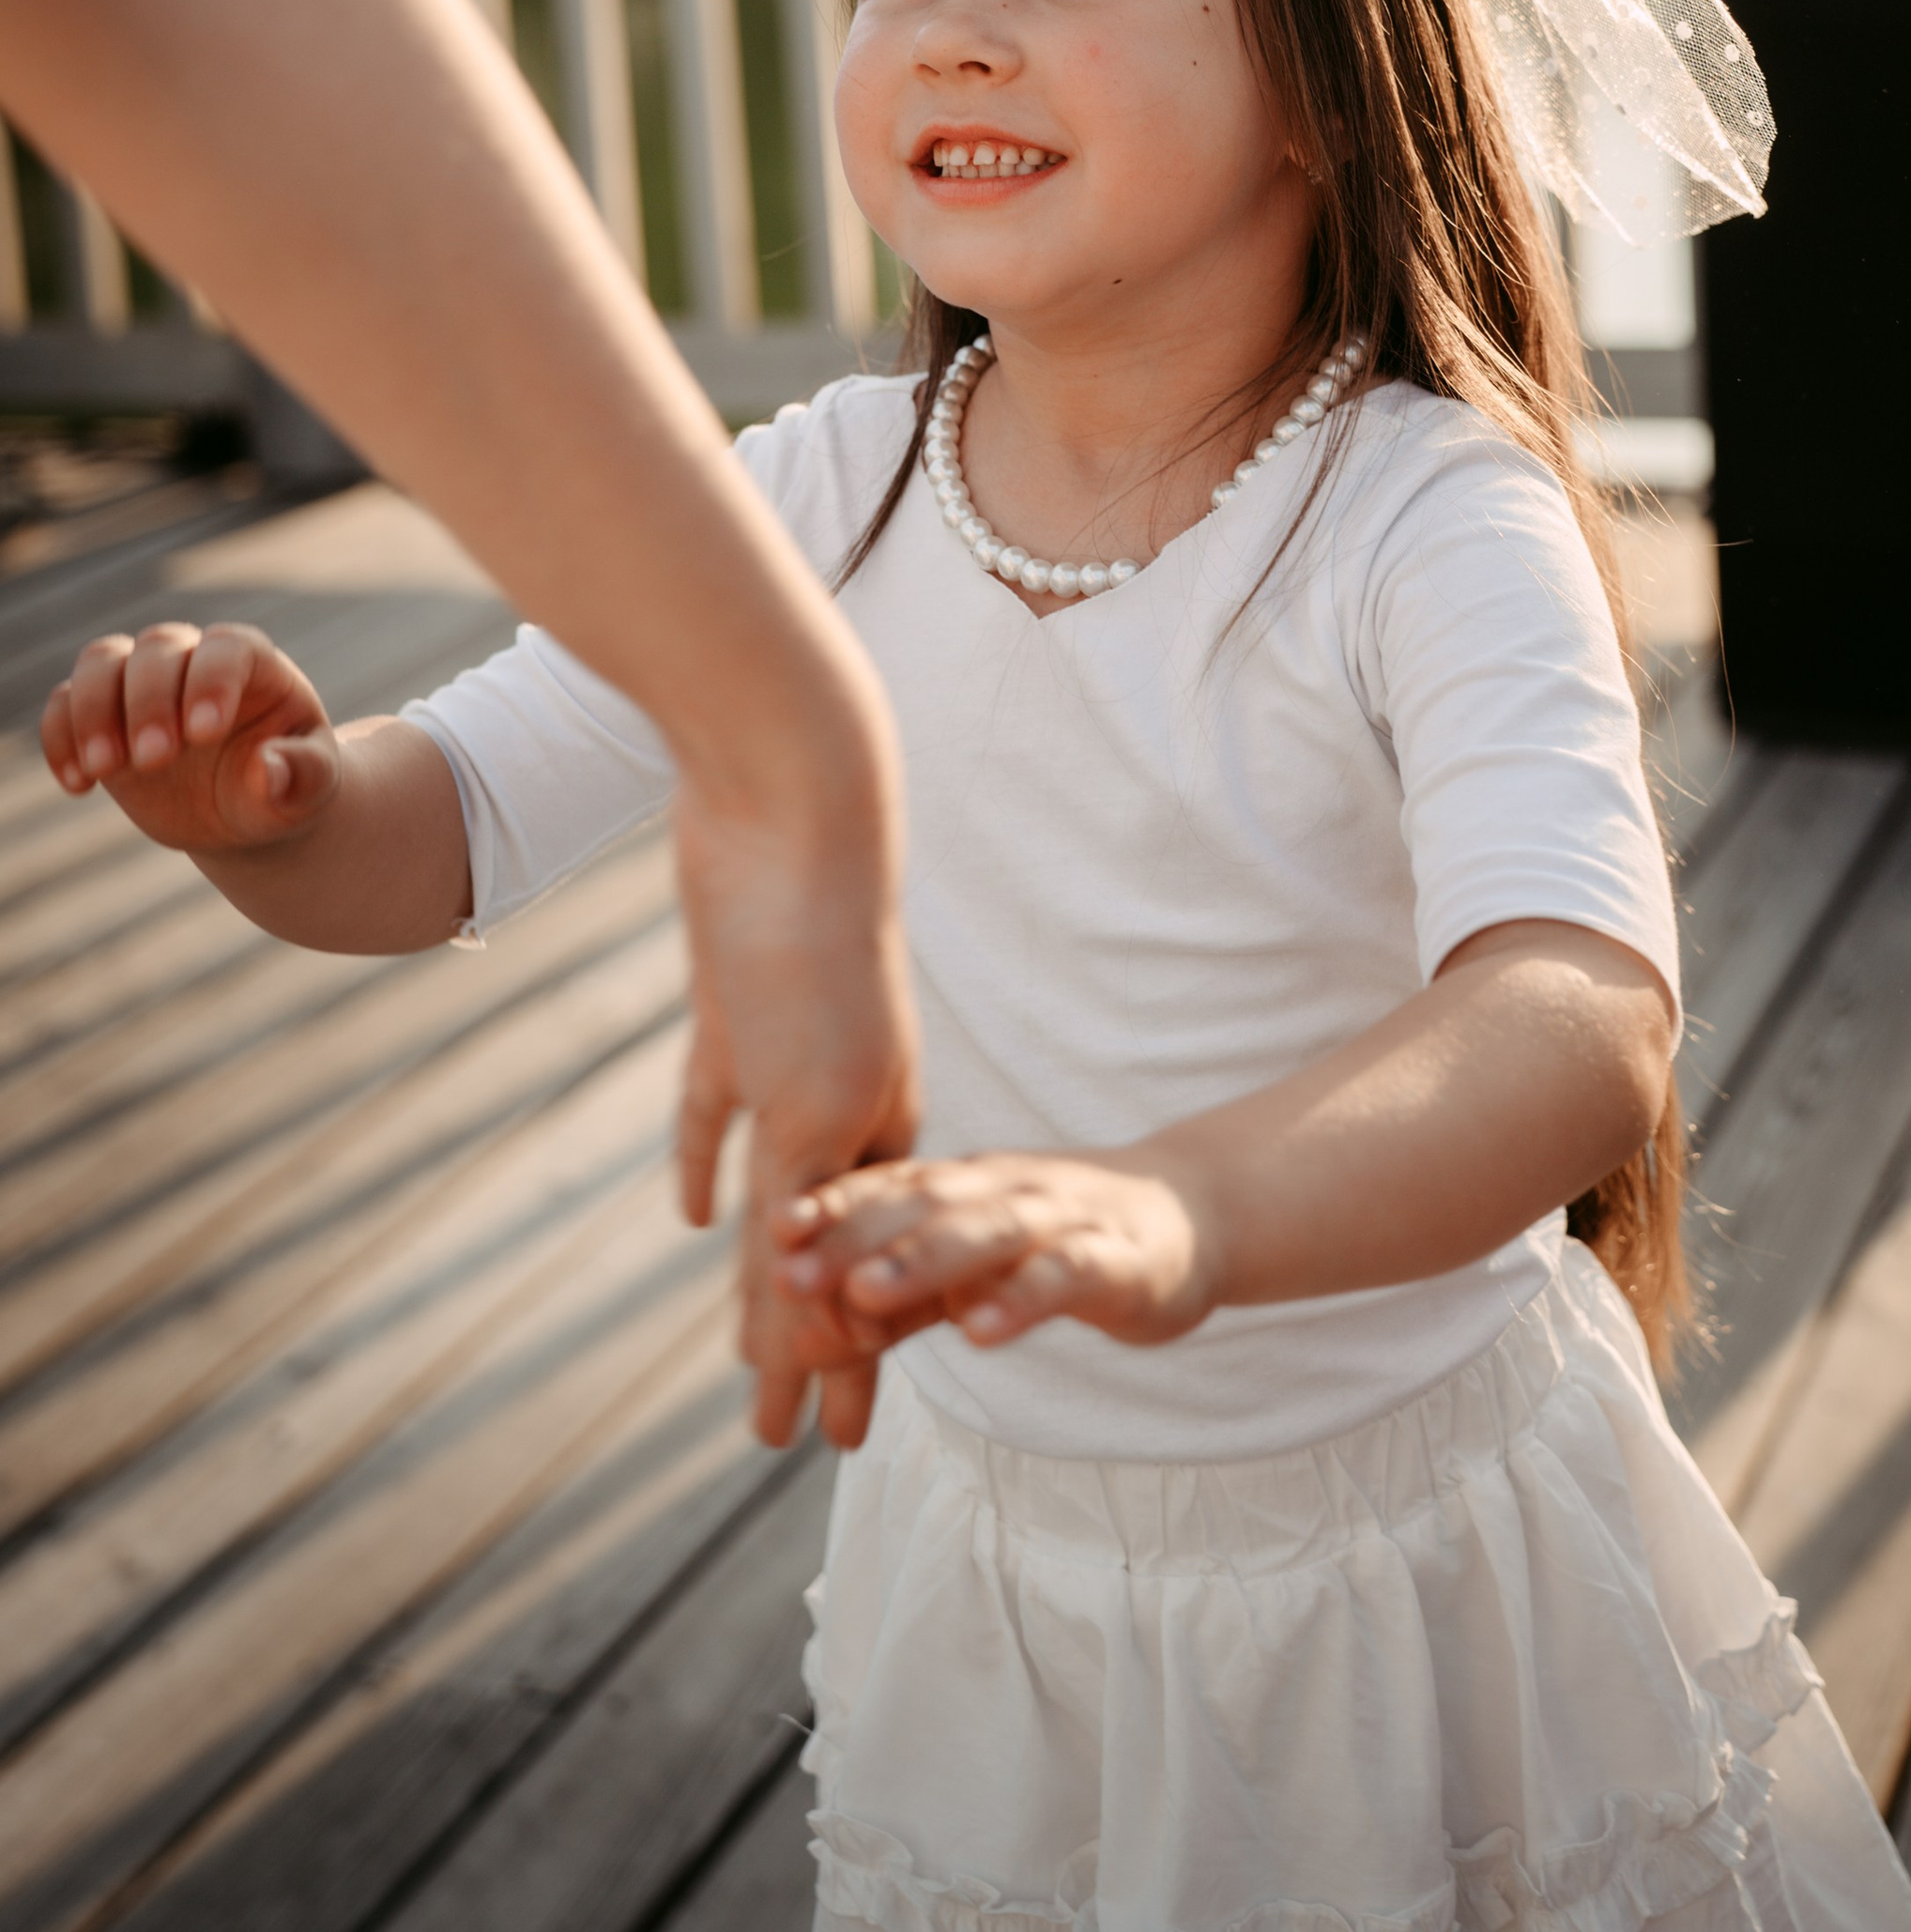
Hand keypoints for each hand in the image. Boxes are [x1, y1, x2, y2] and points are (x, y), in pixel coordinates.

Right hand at [41, 621, 340, 856]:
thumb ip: (302, 775)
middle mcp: (194, 661)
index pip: (228, 648)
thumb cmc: (287, 786)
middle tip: (155, 762)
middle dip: (149, 701)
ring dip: (93, 710)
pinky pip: (65, 703)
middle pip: (158, 649)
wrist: (247, 809)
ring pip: (102, 662)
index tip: (204, 733)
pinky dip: (60, 737)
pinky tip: (79, 785)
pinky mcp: (104, 716)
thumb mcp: (311, 788)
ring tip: (104, 770)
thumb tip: (268, 770)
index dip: (212, 681)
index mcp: (254, 664)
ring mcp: (144, 685)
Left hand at [670, 787, 920, 1453]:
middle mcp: (845, 1104)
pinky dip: (709, 1165)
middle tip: (790, 1436)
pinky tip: (697, 1216)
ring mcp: (790, 1059)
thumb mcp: (811, 1097)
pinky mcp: (736, 1015)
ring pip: (773, 1196)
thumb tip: (778, 1304)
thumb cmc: (809, 947)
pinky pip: (722, 1113)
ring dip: (763, 1274)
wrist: (792, 804)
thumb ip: (797, 1204)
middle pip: (822, 1252)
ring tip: (753, 1345)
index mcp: (875, 1129)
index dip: (852, 1361)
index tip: (844, 1444)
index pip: (862, 1272)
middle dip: (816, 1343)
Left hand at [774, 1147, 1219, 1437]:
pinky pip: (1061, 1277)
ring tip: (864, 1293)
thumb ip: (899, 1301)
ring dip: (921, 1261)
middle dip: (851, 1239)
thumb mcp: (971, 1271)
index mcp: (965, 1187)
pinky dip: (1020, 1299)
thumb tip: (805, 1339)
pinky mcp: (1112, 1261)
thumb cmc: (1060, 1246)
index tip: (769, 1230)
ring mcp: (1059, 1220)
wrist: (1187, 1219)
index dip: (830, 1208)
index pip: (887, 1188)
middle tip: (787, 1275)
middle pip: (920, 1208)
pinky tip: (982, 1332)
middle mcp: (1003, 1191)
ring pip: (983, 1235)